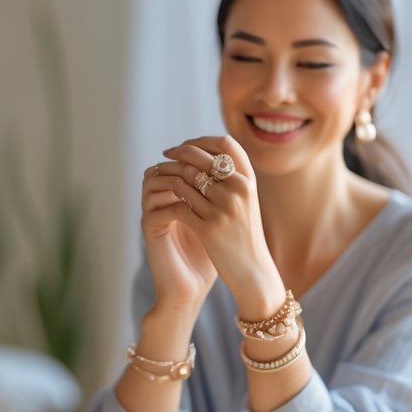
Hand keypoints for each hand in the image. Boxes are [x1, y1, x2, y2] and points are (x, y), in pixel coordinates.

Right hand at [141, 159, 217, 311]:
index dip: (196, 156)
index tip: (221, 160)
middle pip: (164, 166)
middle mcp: (158, 202)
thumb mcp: (218, 225)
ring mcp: (151, 213)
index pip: (178, 163)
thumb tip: (244, 175)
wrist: (190, 289)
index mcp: (173, 197)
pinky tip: (196, 205)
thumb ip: (222, 200)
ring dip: (179, 178)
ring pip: (154, 181)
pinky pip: (155, 205)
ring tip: (203, 185)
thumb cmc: (207, 259)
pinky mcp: (150, 228)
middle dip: (187, 162)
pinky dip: (175, 201)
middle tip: (210, 167)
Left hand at [152, 136, 283, 317]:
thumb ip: (231, 178)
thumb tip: (204, 152)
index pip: (225, 144)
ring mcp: (224, 209)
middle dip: (177, 153)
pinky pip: (180, 205)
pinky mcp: (209, 229)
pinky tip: (162, 201)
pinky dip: (168, 200)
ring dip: (168, 175)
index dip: (201, 140)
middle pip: (200, 158)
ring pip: (185, 180)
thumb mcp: (246, 201)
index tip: (184, 146)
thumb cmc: (245, 235)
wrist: (252, 271)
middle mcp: (238, 190)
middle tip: (164, 157)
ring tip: (158, 177)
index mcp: (248, 181)